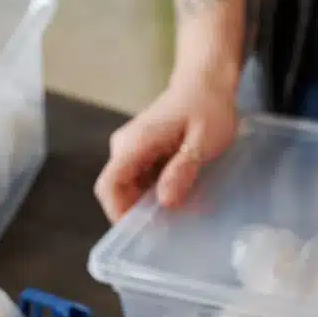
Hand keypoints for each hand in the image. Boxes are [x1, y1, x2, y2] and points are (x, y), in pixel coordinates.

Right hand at [95, 80, 237, 221]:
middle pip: (119, 191)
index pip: (109, 185)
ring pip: (131, 188)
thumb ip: (183, 169)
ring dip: (151, 204)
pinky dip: (158, 192)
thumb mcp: (203, 141)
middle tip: (170, 228)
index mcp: (134, 143)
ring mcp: (131, 149)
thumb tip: (164, 201)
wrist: (207, 83)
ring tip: (180, 213)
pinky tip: (181, 196)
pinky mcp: (142, 152)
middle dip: (140, 212)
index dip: (119, 213)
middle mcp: (125, 147)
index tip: (140, 233)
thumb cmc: (208, 107)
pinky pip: (142, 180)